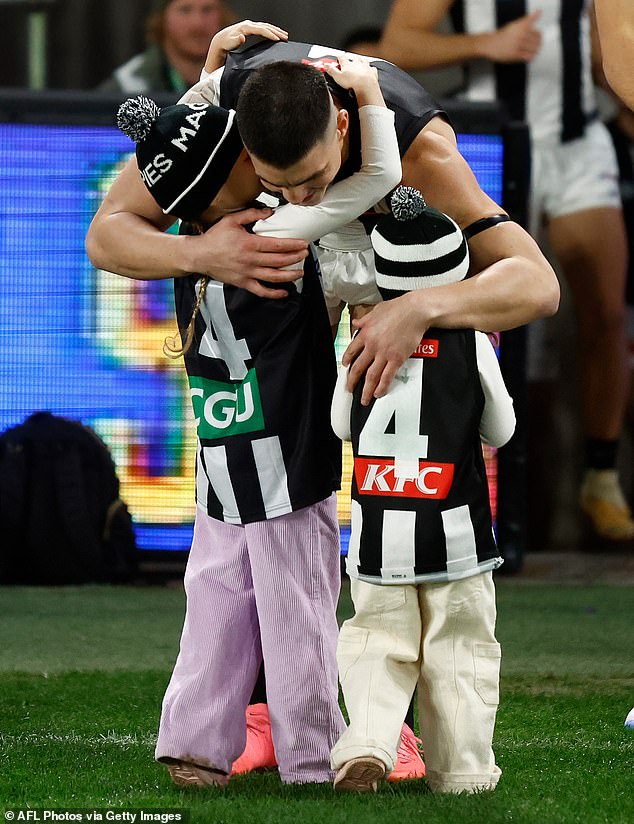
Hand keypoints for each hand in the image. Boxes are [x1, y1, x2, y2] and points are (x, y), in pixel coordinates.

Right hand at [187, 208, 308, 298]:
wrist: (199, 255)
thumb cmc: (214, 238)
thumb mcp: (231, 220)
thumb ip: (251, 215)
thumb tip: (269, 212)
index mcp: (249, 244)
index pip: (277, 245)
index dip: (293, 245)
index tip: (304, 244)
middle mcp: (250, 260)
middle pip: (279, 261)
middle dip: (295, 258)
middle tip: (305, 254)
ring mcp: (248, 273)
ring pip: (274, 277)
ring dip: (290, 275)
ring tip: (300, 272)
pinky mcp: (243, 283)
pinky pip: (261, 291)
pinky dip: (274, 294)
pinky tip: (284, 292)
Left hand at [205, 20, 287, 71]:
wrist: (220, 41)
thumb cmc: (225, 44)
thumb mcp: (229, 44)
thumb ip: (236, 41)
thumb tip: (242, 37)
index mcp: (245, 27)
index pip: (261, 29)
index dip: (270, 34)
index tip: (278, 39)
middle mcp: (248, 24)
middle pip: (265, 26)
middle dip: (276, 31)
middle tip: (286, 37)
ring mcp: (250, 25)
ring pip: (265, 26)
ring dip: (276, 30)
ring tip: (285, 35)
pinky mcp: (250, 28)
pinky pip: (263, 28)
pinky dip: (271, 30)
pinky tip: (277, 34)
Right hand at [323, 55, 382, 106]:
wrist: (366, 85)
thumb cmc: (352, 82)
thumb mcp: (337, 77)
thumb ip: (331, 70)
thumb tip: (325, 65)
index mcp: (347, 64)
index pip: (342, 57)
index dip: (339, 57)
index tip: (337, 58)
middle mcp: (357, 63)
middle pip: (353, 58)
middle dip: (351, 59)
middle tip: (349, 61)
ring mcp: (365, 67)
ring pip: (363, 60)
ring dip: (361, 61)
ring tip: (359, 63)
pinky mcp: (372, 73)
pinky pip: (372, 68)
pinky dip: (370, 69)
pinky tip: (370, 70)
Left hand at [343, 293, 428, 404]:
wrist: (415, 311)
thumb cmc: (399, 308)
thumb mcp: (376, 311)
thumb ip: (365, 319)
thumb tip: (356, 322)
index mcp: (366, 333)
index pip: (351, 351)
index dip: (347, 361)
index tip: (345, 367)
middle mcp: (372, 345)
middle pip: (358, 367)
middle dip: (352, 381)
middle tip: (350, 388)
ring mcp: (384, 353)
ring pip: (371, 376)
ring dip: (366, 390)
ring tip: (364, 399)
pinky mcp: (397, 358)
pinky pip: (387, 376)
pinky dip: (382, 386)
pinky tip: (378, 393)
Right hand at [482, 10, 541, 62]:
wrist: (491, 44)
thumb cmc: (502, 35)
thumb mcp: (515, 23)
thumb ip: (528, 19)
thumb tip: (538, 12)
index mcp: (522, 26)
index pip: (537, 32)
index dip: (539, 35)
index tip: (537, 37)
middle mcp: (521, 35)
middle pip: (537, 41)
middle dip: (537, 43)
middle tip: (535, 45)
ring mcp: (518, 45)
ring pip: (533, 49)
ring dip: (535, 50)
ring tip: (533, 50)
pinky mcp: (515, 55)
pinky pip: (528, 57)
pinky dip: (530, 57)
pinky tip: (529, 56)